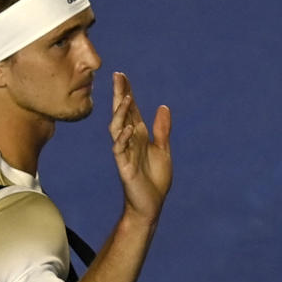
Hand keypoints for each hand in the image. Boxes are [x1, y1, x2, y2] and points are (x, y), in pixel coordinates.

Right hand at [108, 72, 171, 223]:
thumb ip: (162, 129)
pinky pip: (120, 150)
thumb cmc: (155, 180)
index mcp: (139, 136)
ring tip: (125, 98)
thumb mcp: (163, 150)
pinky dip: (124, 138)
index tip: (122, 75)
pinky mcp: (124, 167)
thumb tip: (163, 107)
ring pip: (117, 129)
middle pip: (121, 114)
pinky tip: (129, 129)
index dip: (126, 92)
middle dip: (119, 95)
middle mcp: (129, 141)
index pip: (131, 110)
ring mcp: (125, 153)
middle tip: (118, 76)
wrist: (151, 205)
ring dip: (121, 114)